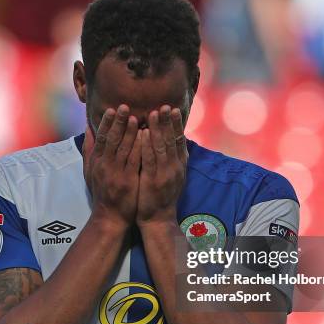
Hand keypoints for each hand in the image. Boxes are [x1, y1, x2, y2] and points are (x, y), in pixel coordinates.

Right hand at [83, 104, 141, 229]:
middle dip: (117, 122)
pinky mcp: (128, 180)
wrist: (110, 217)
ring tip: (136, 117)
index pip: (100, 138)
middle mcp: (104, 165)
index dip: (105, 123)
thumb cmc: (102, 191)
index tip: (111, 109)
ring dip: (129, 132)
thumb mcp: (90, 171)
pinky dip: (139, 147)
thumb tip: (88, 128)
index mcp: (96, 161)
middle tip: (124, 106)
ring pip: (123, 148)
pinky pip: (134, 161)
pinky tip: (145, 137)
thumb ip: (89, 149)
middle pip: (111, 140)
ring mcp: (116, 173)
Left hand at [136, 105, 187, 226]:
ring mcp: (165, 173)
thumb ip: (172, 158)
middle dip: (168, 121)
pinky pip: (150, 159)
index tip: (173, 109)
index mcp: (179, 165)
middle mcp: (175, 167)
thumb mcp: (172, 176)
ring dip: (158, 128)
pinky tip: (143, 133)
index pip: (179, 140)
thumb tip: (173, 141)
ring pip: (162, 146)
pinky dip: (147, 144)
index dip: (176, 124)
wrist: (158, 218)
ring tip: (154, 112)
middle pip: (172, 139)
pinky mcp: (153, 180)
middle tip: (165, 104)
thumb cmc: (161, 196)